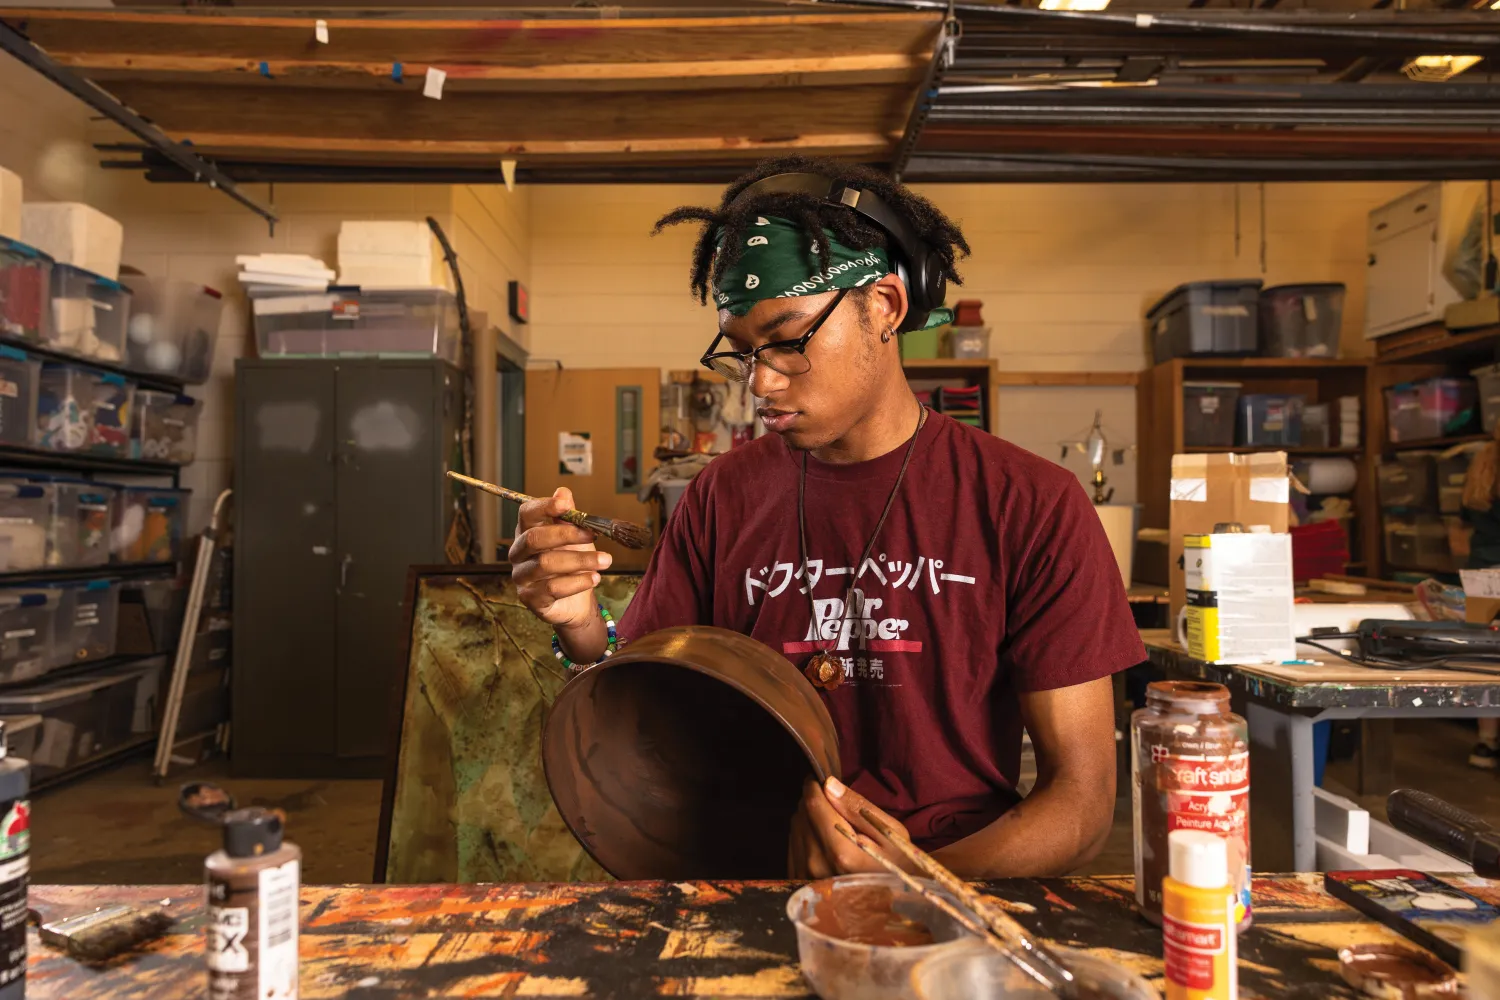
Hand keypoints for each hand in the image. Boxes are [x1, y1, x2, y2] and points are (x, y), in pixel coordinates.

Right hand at [509, 487, 611, 629]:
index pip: (527, 513)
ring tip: (605, 561)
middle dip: (567, 534)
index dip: (544, 506)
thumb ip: (569, 516)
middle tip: (594, 536)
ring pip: (546, 564)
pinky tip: (594, 578)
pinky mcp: (530, 598)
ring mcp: (521, 576)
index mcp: (527, 532)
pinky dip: (577, 582)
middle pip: (534, 538)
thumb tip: (563, 491)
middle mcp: (519, 553)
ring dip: (580, 560)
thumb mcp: (575, 537)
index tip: (566, 504)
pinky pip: (552, 588)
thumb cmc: (573, 565)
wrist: (577, 602)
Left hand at [787, 776, 915, 878]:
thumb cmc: (898, 865)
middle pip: (801, 815)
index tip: (820, 779)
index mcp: (841, 852)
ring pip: (794, 829)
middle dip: (813, 801)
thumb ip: (857, 807)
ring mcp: (806, 876)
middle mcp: (817, 865)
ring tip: (831, 823)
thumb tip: (829, 784)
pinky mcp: (800, 883)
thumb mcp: (888, 832)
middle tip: (832, 802)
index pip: (813, 805)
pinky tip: (823, 840)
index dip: (814, 785)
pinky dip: (804, 836)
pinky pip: (792, 847)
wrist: (898, 903)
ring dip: (808, 818)